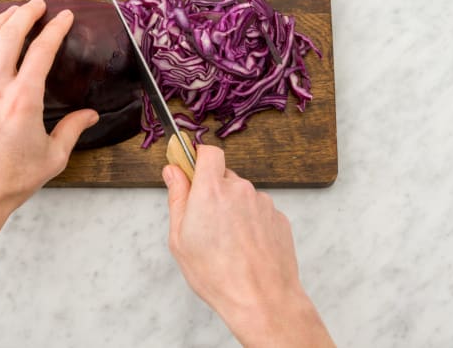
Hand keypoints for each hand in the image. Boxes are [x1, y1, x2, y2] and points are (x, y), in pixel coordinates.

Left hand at [0, 0, 98, 236]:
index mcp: (23, 100)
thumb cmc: (11, 181)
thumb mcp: (52, 157)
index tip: (64, 16)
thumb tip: (89, 115)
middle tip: (37, 4)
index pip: (42, 50)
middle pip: (9, 36)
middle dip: (25, 13)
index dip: (55, 28)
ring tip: (11, 12)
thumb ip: (72, 130)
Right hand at [163, 146, 333, 346]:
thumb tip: (173, 172)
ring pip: (242, 196)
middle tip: (204, 223)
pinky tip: (244, 248)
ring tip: (227, 243)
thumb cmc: (217, 275)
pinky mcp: (279, 218)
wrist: (262, 300)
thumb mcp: (180, 238)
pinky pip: (258, 211)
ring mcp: (263, 203)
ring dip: (233, 210)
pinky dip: (250, 223)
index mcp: (211, 190)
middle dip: (213, 192)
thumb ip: (177, 198)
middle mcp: (240, 190)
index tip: (191, 170)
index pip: (208, 152)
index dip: (198, 157)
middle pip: (224, 176)